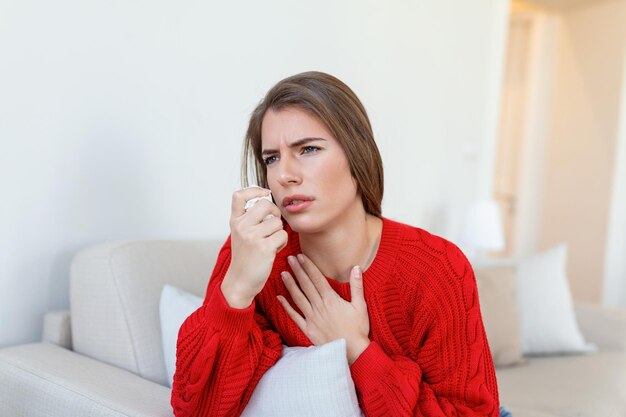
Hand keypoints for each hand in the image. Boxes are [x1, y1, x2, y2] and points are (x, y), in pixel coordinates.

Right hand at [221, 187, 287, 308]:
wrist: (240, 281)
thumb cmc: (245, 257)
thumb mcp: (241, 234)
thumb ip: (250, 217)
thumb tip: (267, 198)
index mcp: (235, 221)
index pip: (239, 195)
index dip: (254, 190)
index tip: (263, 195)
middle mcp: (242, 226)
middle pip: (266, 204)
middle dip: (275, 213)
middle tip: (272, 224)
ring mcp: (252, 236)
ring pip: (277, 222)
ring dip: (279, 232)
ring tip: (270, 243)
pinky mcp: (264, 247)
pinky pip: (282, 235)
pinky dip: (282, 243)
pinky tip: (273, 250)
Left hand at [277, 254, 370, 364]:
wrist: (352, 351)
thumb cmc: (358, 328)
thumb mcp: (360, 306)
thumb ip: (356, 286)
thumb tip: (356, 267)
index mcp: (331, 299)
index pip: (317, 278)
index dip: (308, 266)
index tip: (300, 256)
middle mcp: (319, 306)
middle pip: (306, 285)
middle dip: (297, 270)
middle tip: (289, 259)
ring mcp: (312, 318)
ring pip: (298, 298)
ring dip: (290, 285)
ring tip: (282, 273)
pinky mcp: (308, 329)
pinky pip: (294, 316)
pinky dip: (286, 307)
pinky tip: (279, 298)